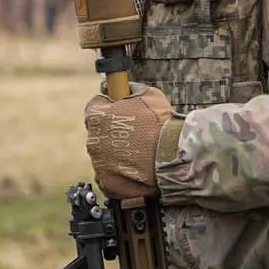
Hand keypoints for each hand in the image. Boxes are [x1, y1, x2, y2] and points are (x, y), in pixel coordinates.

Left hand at [85, 83, 175, 199]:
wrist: (174, 156)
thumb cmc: (162, 124)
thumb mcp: (149, 94)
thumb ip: (130, 89)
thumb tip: (123, 86)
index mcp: (97, 116)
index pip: (95, 107)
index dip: (110, 108)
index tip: (122, 112)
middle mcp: (93, 140)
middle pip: (98, 132)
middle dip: (113, 132)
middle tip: (136, 135)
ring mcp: (98, 163)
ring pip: (104, 155)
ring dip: (116, 152)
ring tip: (140, 153)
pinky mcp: (107, 182)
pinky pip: (108, 176)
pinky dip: (119, 173)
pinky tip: (134, 169)